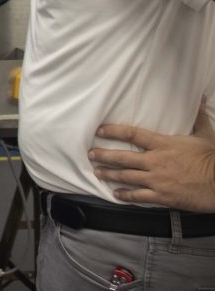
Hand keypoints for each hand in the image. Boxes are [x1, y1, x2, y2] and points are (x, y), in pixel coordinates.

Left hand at [89, 103, 214, 212]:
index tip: (100, 130)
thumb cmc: (212, 158)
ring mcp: (157, 180)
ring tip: (97, 172)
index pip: (133, 134)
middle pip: (123, 157)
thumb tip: (199, 96)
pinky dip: (125, 195)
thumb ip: (197, 117)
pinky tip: (116, 194)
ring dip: (109, 174)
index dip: (113, 131)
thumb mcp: (205, 134)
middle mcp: (156, 161)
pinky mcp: (162, 196)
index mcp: (163, 144)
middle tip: (90, 154)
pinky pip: (139, 197)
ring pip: (126, 176)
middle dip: (104, 155)